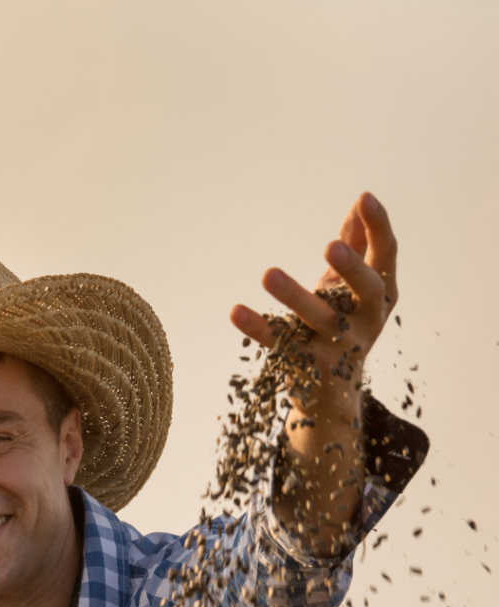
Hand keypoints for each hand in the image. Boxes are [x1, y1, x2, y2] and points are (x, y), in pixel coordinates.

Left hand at [227, 193, 399, 552]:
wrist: (331, 395)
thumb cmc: (341, 326)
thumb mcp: (349, 289)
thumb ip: (356, 248)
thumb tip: (358, 206)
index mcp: (381, 297)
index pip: (385, 257)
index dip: (378, 227)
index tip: (364, 196)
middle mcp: (366, 322)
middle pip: (366, 291)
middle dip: (350, 268)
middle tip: (329, 245)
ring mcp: (337, 347)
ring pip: (317, 319)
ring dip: (293, 295)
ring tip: (268, 272)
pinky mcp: (304, 366)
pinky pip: (278, 343)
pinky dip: (256, 327)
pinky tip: (235, 310)